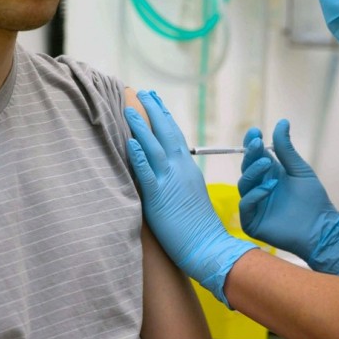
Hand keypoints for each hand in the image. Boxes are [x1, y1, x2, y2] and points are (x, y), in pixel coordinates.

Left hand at [124, 90, 255, 306]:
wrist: (209, 246)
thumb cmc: (198, 227)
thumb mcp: (189, 195)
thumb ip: (177, 180)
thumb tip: (162, 172)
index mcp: (188, 168)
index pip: (175, 136)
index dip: (164, 118)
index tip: (156, 102)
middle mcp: (181, 169)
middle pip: (167, 133)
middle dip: (154, 111)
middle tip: (144, 92)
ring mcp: (171, 182)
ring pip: (155, 147)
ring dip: (141, 127)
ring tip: (129, 109)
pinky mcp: (160, 198)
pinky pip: (148, 173)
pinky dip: (139, 157)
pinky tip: (131, 143)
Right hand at [237, 119, 338, 274]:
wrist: (321, 227)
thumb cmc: (313, 200)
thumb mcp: (299, 169)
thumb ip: (286, 149)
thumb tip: (282, 121)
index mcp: (269, 175)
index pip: (254, 157)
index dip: (251, 144)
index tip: (255, 131)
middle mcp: (259, 188)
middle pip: (246, 168)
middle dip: (250, 155)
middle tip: (257, 144)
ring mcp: (255, 205)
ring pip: (244, 185)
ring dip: (254, 173)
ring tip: (269, 165)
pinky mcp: (252, 222)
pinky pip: (246, 205)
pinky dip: (255, 194)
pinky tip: (269, 187)